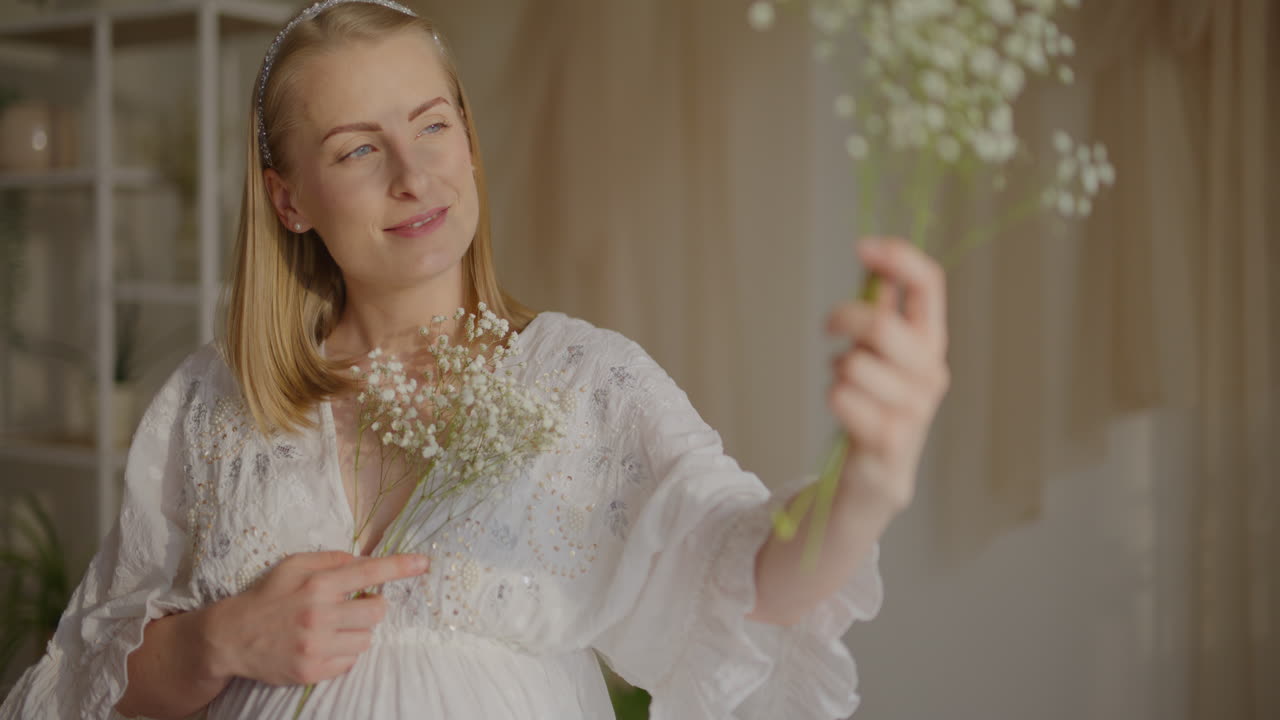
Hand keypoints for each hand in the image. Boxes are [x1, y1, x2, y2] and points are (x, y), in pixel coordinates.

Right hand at [203, 551, 430, 685]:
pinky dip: (343, 653)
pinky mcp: (312, 671)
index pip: (370, 572)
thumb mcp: (293, 566)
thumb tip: (363, 559)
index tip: (424, 563)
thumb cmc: (267, 596)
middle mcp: (319, 615)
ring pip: (366, 639)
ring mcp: (316, 646)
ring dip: (357, 632)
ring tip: (332, 628)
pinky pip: (350, 662)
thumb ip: (331, 560)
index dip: (401, 567)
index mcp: (317, 584)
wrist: (230, 637)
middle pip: (378, 612)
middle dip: (372, 608)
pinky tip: (322, 646)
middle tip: (355, 606)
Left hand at [827, 237, 949, 511]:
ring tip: (846, 384)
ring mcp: (915, 409)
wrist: (874, 477)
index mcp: (931, 342)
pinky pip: (843, 398)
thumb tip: (872, 256)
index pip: (929, 285)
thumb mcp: (881, 352)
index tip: (862, 246)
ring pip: (856, 365)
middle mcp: (931, 373)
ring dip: (839, 370)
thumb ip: (882, 309)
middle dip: (846, 319)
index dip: (898, 258)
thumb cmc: (875, 405)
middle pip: (883, 325)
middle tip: (829, 327)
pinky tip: (845, 409)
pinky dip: (833, 398)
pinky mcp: (890, 440)